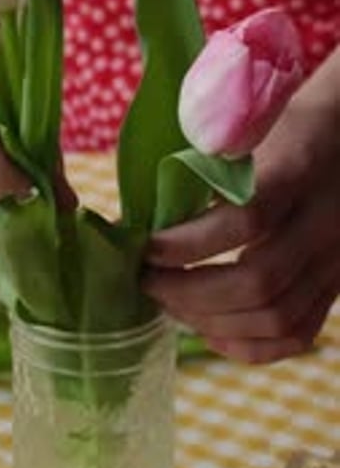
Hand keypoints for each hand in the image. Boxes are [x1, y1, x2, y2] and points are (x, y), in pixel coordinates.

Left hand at [143, 49, 339, 363]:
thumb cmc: (290, 121)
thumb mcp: (254, 125)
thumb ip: (212, 162)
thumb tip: (152, 211)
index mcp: (300, 170)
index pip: (245, 219)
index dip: (187, 243)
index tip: (146, 247)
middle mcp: (326, 221)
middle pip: (258, 281)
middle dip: (189, 292)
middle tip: (147, 282)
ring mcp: (337, 259)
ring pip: (276, 316)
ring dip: (211, 321)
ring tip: (170, 304)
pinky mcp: (338, 284)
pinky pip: (298, 334)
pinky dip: (250, 346)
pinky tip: (212, 332)